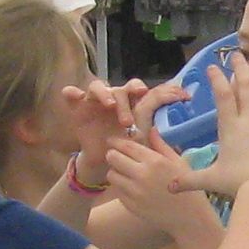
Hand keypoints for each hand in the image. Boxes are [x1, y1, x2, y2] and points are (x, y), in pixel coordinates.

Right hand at [61, 77, 180, 187]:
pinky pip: (72, 95)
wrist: (108, 161)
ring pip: (97, 87)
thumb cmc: (128, 144)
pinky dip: (72, 93)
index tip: (144, 92)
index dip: (139, 87)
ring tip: (109, 105)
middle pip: (117, 89)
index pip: (134, 86)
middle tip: (126, 122)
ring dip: (104, 94)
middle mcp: (112, 96)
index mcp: (129, 100)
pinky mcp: (79, 108)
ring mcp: (95, 100)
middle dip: (124, 103)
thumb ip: (153, 112)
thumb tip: (176, 96)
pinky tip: (73, 95)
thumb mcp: (142, 131)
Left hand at [106, 136, 205, 237]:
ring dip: (116, 171)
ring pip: (111, 175)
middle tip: (118, 157)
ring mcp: (134, 192)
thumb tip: (151, 130)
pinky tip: (131, 187)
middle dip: (113, 155)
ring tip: (125, 173)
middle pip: (113, 158)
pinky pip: (117, 191)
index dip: (116, 142)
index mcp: (155, 161)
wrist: (190, 219)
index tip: (113, 141)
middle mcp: (142, 175)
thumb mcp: (179, 162)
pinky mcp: (131, 206)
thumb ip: (161, 145)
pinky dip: (121, 187)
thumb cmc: (189, 187)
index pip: (126, 146)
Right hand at [202, 56, 248, 199]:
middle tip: (236, 54)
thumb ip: (189, 180)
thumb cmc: (238, 184)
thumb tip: (169, 187)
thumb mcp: (211, 180)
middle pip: (246, 86)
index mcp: (231, 127)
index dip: (217, 78)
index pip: (223, 95)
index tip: (212, 66)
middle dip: (240, 68)